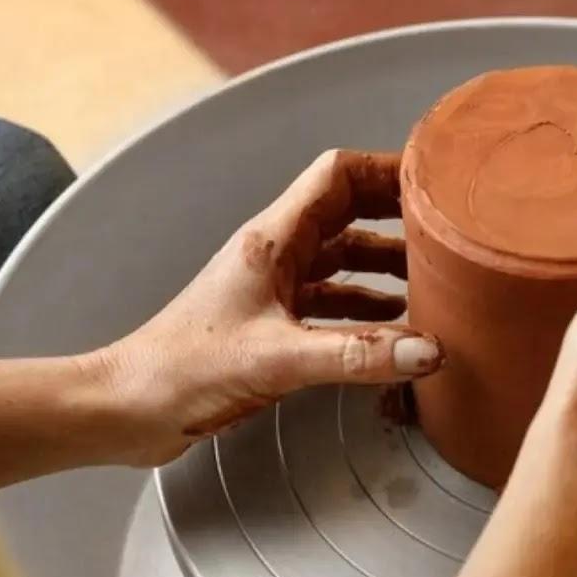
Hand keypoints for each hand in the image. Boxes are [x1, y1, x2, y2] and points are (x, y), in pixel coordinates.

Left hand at [95, 149, 443, 466]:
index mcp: (272, 240)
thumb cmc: (181, 369)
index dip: (385, 168)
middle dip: (398, 215)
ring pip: (343, 259)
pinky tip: (396, 328)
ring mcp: (274, 289)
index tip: (432, 178)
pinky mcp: (272, 325)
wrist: (127, 408)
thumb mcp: (278, 359)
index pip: (336, 176)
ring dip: (387, 266)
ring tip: (435, 280)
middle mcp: (275, 255)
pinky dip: (367, 309)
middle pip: (348, 212)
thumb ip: (355, 355)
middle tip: (448, 228)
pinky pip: (332, 303)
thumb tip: (427, 349)